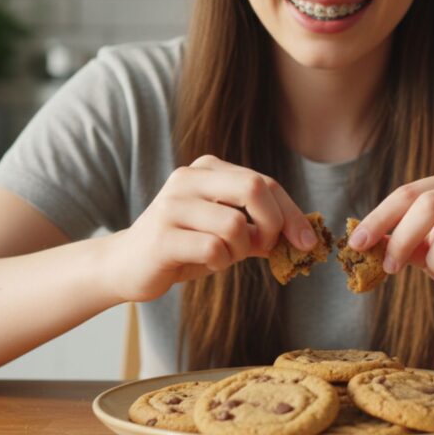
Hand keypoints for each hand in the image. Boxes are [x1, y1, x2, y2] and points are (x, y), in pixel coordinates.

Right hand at [103, 154, 315, 302]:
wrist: (126, 265)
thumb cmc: (184, 246)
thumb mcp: (226, 231)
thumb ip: (260, 228)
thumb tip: (303, 237)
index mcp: (208, 169)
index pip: (265, 183)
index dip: (292, 213)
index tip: (307, 242)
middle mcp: (188, 179)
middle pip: (255, 187)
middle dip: (273, 224)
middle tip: (264, 248)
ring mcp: (172, 206)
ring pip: (236, 225)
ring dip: (241, 251)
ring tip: (224, 256)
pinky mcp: (162, 237)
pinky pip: (214, 249)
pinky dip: (220, 262)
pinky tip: (206, 263)